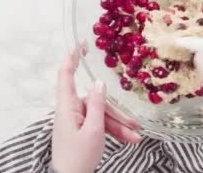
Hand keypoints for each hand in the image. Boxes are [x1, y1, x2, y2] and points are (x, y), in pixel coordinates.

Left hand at [52, 40, 141, 172]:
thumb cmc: (77, 158)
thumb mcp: (93, 131)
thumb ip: (97, 105)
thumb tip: (98, 82)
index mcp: (67, 106)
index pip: (66, 74)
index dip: (73, 57)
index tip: (84, 43)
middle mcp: (71, 110)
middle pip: (96, 101)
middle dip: (116, 112)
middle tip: (135, 123)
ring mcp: (77, 120)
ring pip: (102, 114)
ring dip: (119, 125)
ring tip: (136, 136)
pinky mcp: (82, 130)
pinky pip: (100, 124)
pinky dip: (114, 131)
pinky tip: (130, 139)